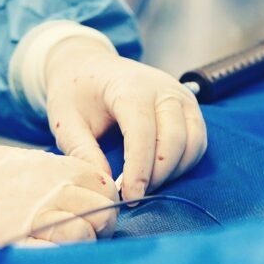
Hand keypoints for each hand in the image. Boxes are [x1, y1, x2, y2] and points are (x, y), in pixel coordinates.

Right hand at [0, 146, 118, 249]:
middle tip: (89, 229)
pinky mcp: (9, 244)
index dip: (103, 197)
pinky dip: (58, 256)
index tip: (96, 206)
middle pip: (97, 210)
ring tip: (67, 243)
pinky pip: (52, 254)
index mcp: (44, 167)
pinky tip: (48, 252)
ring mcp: (26, 219)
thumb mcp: (14, 159)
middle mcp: (40, 190)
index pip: (99, 182)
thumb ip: (52, 170)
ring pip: (81, 235)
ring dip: (82, 242)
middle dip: (99, 223)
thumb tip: (88, 183)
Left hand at [44, 38, 207, 202]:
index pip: (143, 133)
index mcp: (131, 87)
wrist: (90, 67)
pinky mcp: (188, 105)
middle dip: (157, 175)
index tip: (129, 197)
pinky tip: (158, 173)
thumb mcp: (65, 121)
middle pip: (174, 140)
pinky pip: (197, 141)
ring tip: (145, 185)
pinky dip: (183, 163)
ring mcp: (180, 95)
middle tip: (133, 195)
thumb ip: (83, 153)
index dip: (139, 169)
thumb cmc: (76, 92)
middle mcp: (163, 88)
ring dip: (173, 172)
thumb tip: (106, 187)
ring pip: (192, 143)